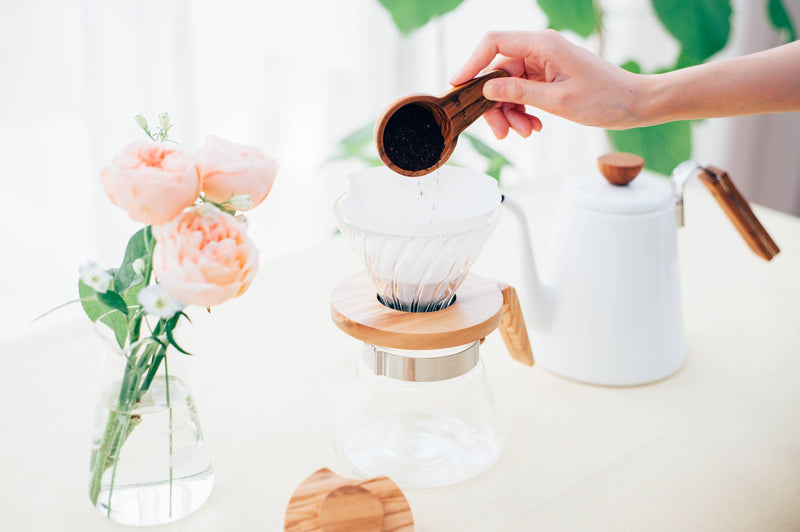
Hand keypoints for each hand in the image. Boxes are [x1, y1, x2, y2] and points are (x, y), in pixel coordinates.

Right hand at [450, 30, 642, 138]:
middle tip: (501, 132)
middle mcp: (540, 49)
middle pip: (498, 72)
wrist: (633, 104)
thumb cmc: (604, 98)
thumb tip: (487, 89)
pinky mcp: (547, 76)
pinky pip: (522, 92)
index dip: (471, 63)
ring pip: (508, 86)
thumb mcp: (557, 100)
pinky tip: (533, 126)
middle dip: (495, 104)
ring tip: (525, 132)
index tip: (457, 85)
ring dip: (511, 113)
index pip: (493, 43)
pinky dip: (523, 111)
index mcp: (543, 45)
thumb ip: (519, 92)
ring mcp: (543, 63)